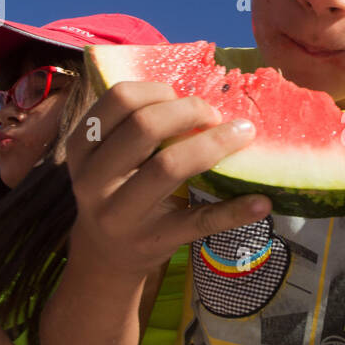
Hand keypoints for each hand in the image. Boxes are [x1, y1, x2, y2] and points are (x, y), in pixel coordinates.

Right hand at [65, 82, 270, 276]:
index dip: (158, 90)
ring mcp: (122, 214)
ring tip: (243, 135)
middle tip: (215, 114)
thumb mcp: (109, 157)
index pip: (119, 99)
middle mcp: (94, 180)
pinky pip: (199, 221)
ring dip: (214, 144)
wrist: (106, 255)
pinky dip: (234, 211)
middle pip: (144, 127)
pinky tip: (262, 202)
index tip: (182, 96)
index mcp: (82, 147)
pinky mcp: (154, 241)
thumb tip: (200, 96)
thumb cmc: (119, 189)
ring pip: (169, 167)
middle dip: (189, 110)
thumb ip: (136, 127)